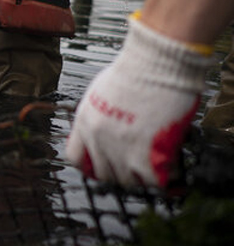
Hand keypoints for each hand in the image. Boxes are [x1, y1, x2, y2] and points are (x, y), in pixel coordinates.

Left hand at [64, 17, 208, 186]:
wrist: (154, 64)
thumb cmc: (134, 72)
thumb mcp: (101, 93)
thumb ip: (100, 117)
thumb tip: (110, 130)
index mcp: (84, 121)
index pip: (76, 158)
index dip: (92, 165)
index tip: (106, 164)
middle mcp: (97, 138)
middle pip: (104, 174)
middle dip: (121, 173)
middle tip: (138, 166)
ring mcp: (119, 148)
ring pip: (128, 181)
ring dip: (143, 177)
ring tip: (156, 165)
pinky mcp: (145, 153)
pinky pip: (152, 181)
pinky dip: (163, 178)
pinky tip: (170, 166)